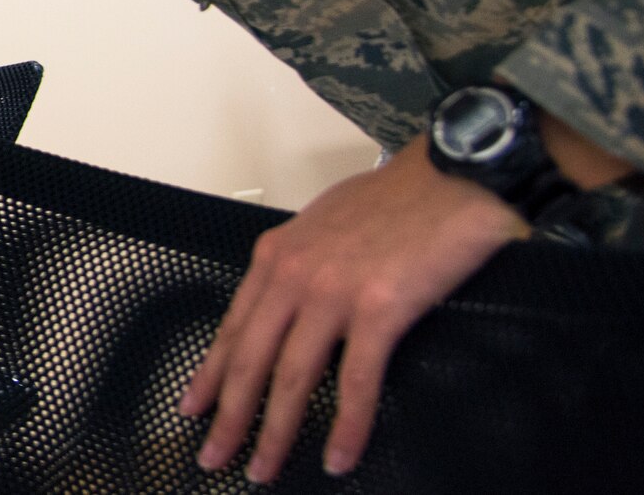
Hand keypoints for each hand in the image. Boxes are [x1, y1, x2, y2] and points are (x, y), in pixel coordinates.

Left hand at [179, 139, 527, 481]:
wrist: (451, 179)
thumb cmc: (396, 198)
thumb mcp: (324, 223)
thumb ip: (301, 263)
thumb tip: (292, 300)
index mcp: (277, 254)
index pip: (232, 326)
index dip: (210, 373)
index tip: (192, 406)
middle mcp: (293, 274)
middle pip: (248, 359)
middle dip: (227, 415)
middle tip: (213, 456)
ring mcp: (332, 293)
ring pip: (290, 377)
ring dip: (275, 432)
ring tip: (263, 469)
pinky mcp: (378, 311)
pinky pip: (355, 382)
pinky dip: (345, 427)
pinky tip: (337, 457)